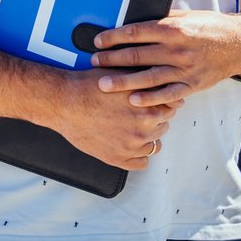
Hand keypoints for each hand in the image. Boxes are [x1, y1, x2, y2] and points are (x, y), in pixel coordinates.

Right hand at [44, 72, 178, 170]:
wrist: (65, 101)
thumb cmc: (93, 85)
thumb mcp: (126, 77)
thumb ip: (151, 85)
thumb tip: (174, 94)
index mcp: (150, 108)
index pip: (171, 108)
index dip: (159, 103)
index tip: (150, 102)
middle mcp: (144, 129)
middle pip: (163, 126)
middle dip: (154, 119)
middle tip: (137, 113)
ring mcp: (131, 146)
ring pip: (154, 145)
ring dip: (147, 137)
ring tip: (132, 127)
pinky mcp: (117, 159)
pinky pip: (142, 163)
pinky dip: (138, 155)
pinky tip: (129, 144)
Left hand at [90, 10, 240, 107]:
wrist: (240, 44)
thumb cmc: (210, 26)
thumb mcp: (186, 16)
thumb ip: (162, 19)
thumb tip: (135, 19)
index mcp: (173, 28)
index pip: (135, 32)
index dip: (113, 37)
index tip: (97, 41)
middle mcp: (177, 48)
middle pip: (136, 55)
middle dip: (111, 59)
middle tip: (92, 63)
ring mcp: (185, 68)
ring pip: (148, 77)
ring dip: (123, 81)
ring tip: (102, 84)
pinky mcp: (192, 84)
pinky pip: (167, 94)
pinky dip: (150, 98)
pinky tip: (133, 100)